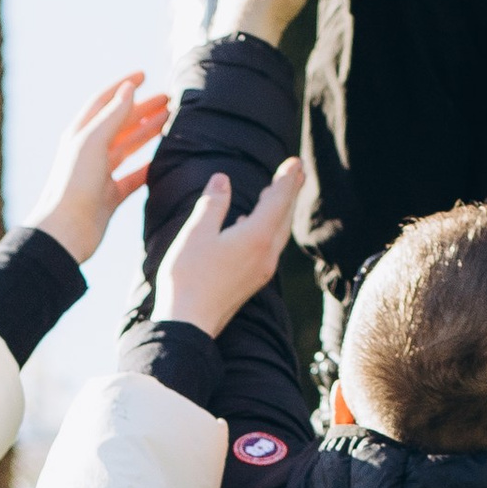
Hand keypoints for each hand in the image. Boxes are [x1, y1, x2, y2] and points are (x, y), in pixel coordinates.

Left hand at [33, 73, 170, 264]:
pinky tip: (163, 159)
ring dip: (147, 132)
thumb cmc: (74, 184)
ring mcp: (100, 174)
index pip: (104, 101)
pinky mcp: (109, 196)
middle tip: (168, 100)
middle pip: (120, 123)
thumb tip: (129, 88)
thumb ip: (112, 116)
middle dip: (143, 109)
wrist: (66, 231)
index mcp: (80, 134)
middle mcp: (89, 152)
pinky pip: (132, 177)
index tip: (144, 75)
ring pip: (128, 147)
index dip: (123, 86)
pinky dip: (147, 166)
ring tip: (169, 120)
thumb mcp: (93, 143)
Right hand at [153, 157, 305, 334]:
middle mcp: (266, 254)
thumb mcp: (196, 233)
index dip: (287, 179)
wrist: (188, 325)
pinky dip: (269, 228)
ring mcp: (261, 270)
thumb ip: (213, 204)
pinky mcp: (251, 281)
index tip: (295, 162)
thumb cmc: (189, 278)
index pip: (278, 200)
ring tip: (281, 194)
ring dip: (281, 210)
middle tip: (297, 172)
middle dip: (290, 192)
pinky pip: (269, 247)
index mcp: (257, 236)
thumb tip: (221, 180)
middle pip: (284, 216)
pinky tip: (256, 226)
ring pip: (278, 233)